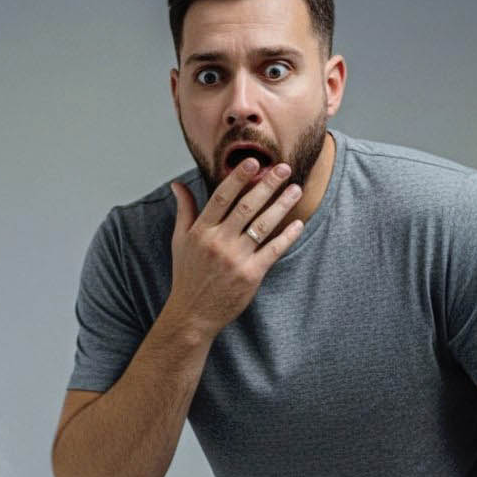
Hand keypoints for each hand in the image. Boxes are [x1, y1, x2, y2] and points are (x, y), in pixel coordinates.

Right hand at [166, 156, 304, 339]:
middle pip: (246, 206)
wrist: (193, 314)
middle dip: (267, 184)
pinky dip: (287, 236)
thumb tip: (178, 185)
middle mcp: (218, 242)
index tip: (253, 161)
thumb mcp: (180, 241)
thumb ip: (184, 210)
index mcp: (201, 231)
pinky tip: (298, 223)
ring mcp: (235, 259)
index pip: (221, 197)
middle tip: (285, 168)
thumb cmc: (187, 276)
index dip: (238, 177)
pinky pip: (273, 250)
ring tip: (296, 189)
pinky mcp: (250, 275)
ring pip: (262, 224)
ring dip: (282, 205)